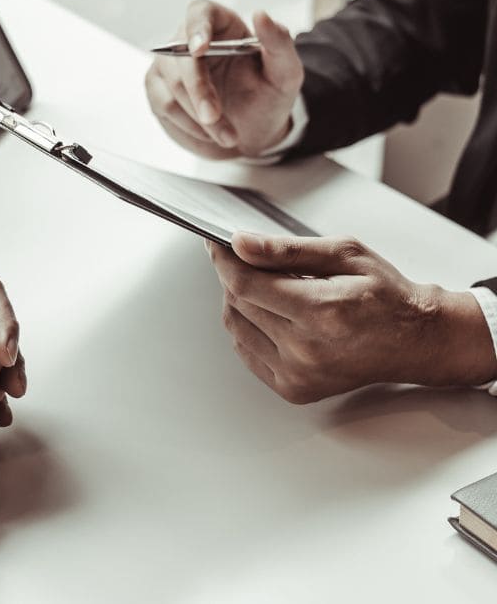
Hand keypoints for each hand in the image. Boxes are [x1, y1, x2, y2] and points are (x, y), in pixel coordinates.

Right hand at [145, 0, 303, 158]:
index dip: (196, 29)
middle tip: (215, 117)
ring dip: (197, 116)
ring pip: (172, 86)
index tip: (199, 49)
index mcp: (221, 26)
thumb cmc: (267, 97)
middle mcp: (189, 40)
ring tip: (226, 134)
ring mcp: (169, 66)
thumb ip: (279, 43)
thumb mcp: (285, 73)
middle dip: (198, 91)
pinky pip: (163, 105)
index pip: (200, 13)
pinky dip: (187, 125)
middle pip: (181, 57)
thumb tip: (261, 15)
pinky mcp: (159, 91)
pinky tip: (208, 133)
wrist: (253, 131)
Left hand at [207, 232, 496, 402]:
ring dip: (239, 301)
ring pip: (236, 328)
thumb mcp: (343, 254)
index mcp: (321, 312)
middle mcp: (306, 350)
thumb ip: (287, 249)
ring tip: (266, 286)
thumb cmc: (386, 296)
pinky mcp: (293, 388)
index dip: (223, 260)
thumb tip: (241, 244)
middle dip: (234, 275)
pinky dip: (248, 327)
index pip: (245, 284)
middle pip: (238, 304)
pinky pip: (247, 352)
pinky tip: (269, 313)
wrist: (416, 341)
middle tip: (247, 258)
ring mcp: (297, 374)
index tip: (216, 244)